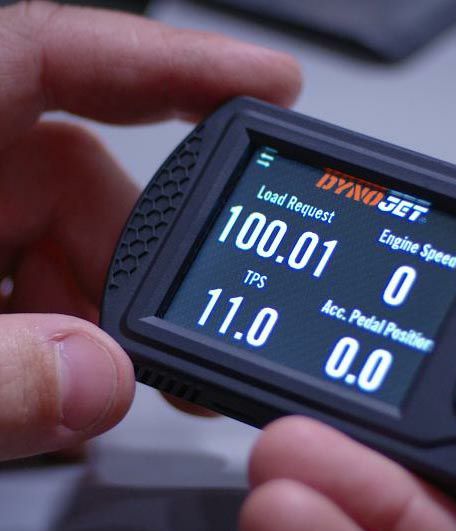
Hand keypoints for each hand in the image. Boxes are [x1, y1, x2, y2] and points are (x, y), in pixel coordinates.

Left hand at [0, 0, 299, 460]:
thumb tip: (97, 380)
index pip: (59, 54)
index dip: (177, 61)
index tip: (274, 84)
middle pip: (78, 178)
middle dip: (140, 267)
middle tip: (170, 351)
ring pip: (56, 244)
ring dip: (91, 319)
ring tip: (87, 395)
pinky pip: (19, 285)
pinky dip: (52, 337)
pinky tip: (48, 391)